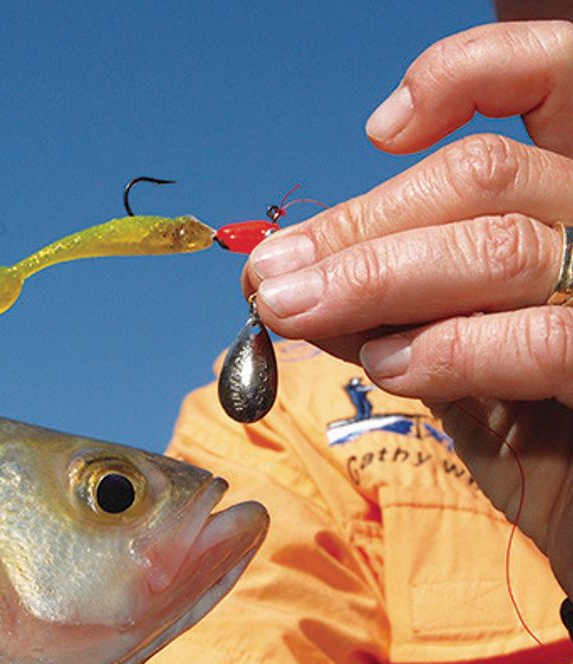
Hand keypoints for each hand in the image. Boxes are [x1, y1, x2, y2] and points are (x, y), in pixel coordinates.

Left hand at [241, 19, 572, 596]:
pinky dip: (449, 349)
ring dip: (372, 280)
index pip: (549, 79)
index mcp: (568, 205)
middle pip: (483, 177)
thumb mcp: (449, 355)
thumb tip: (293, 271)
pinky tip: (390, 365)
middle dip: (357, 229)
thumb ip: (388, 305)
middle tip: (271, 278)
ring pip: (497, 245)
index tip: (377, 131)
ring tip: (299, 317)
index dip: (468, 76)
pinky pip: (540, 339)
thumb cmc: (531, 435)